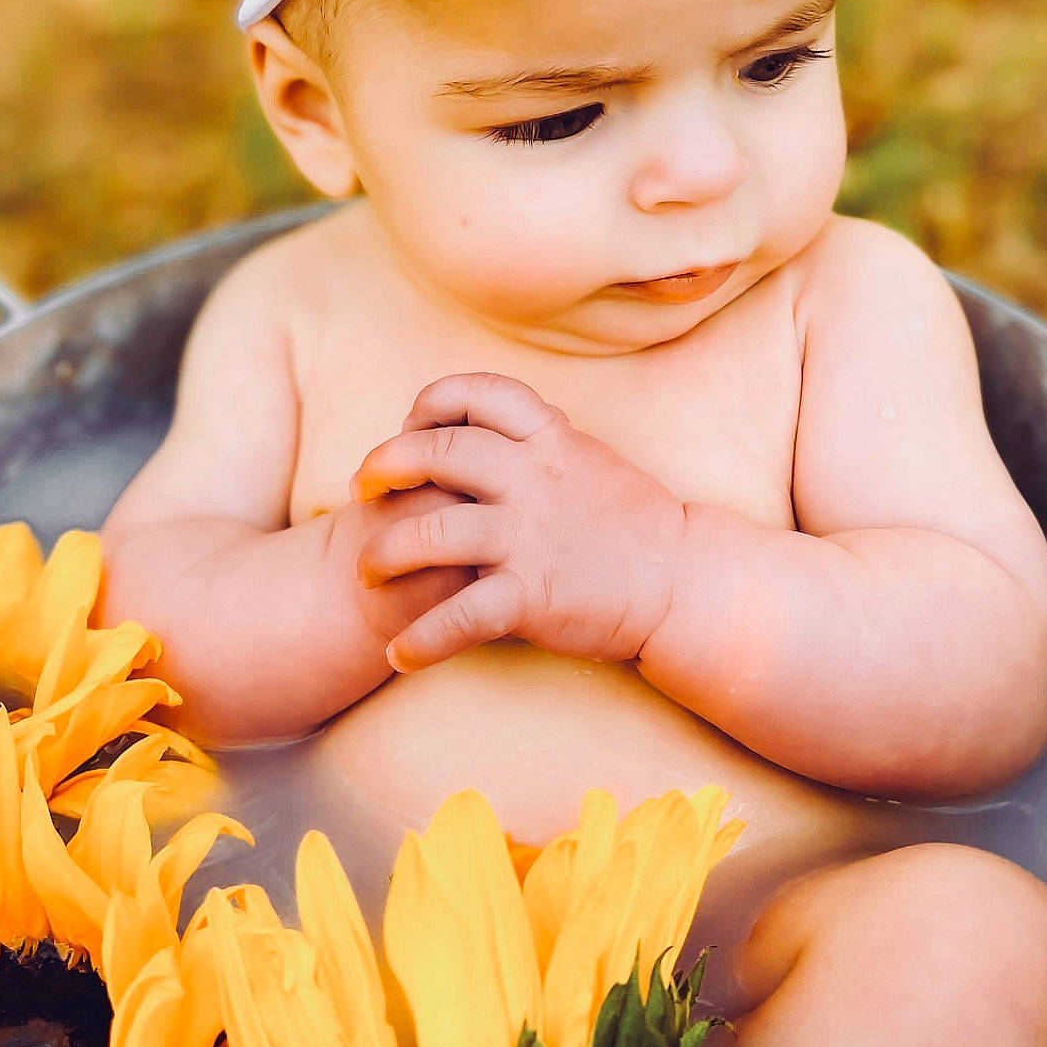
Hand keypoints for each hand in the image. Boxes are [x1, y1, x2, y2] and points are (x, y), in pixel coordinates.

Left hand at [350, 372, 688, 670]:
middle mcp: (534, 479)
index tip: (410, 425)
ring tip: (368, 572)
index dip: (431, 402)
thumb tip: (477, 422)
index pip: (478, 392)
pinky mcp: (532, 596)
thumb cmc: (630, 522)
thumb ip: (532, 438)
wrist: (685, 582)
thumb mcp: (585, 456)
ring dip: (384, 554)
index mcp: (549, 438)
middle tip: (360, 489)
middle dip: (383, 466)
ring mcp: (530, 537)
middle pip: (436, 451)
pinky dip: (421, 640)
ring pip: (430, 533)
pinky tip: (400, 654)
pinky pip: (459, 617)